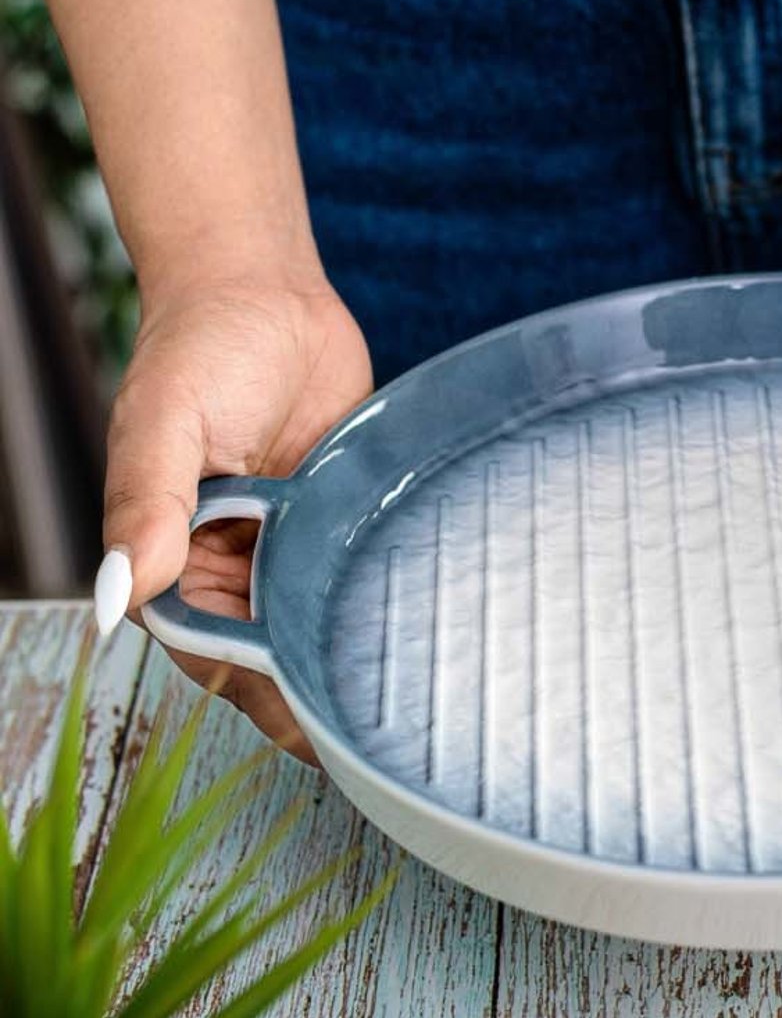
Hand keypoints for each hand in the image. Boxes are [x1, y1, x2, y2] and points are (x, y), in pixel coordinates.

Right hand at [97, 272, 372, 758]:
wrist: (268, 291)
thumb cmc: (202, 346)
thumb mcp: (164, 420)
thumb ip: (146, 504)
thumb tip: (116, 598)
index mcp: (176, 564)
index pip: (216, 656)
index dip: (264, 695)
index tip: (317, 727)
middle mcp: (231, 569)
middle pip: (276, 658)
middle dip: (322, 693)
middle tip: (386, 727)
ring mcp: (288, 551)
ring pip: (322, 628)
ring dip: (358, 656)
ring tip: (418, 698)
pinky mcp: (338, 525)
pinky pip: (359, 579)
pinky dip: (385, 605)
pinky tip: (430, 630)